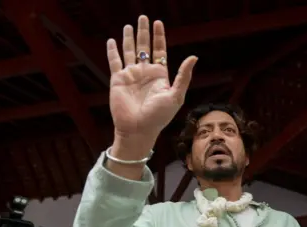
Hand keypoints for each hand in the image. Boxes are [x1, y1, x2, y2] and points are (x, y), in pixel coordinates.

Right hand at [107, 15, 197, 155]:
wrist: (138, 130)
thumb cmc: (159, 116)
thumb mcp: (175, 96)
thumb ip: (184, 76)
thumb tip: (193, 57)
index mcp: (160, 75)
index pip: (160, 50)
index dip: (159, 36)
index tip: (158, 22)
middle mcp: (145, 73)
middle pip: (145, 47)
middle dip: (144, 32)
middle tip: (143, 17)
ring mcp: (131, 75)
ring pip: (130, 51)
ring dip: (129, 38)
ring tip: (129, 25)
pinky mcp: (118, 80)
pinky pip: (114, 62)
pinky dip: (113, 51)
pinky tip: (112, 41)